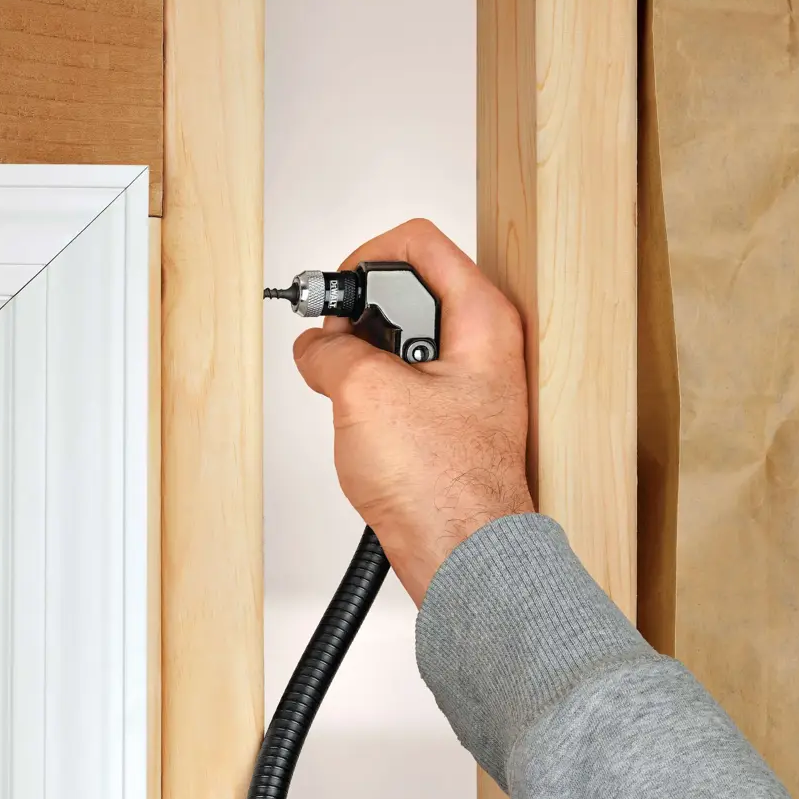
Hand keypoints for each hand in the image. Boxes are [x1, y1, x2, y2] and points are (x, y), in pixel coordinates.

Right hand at [290, 218, 533, 603]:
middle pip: (408, 292)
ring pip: (400, 345)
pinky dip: (372, 401)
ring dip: (362, 366)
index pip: (419, 241)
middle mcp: (484, 346)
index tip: (336, 299)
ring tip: (350, 401)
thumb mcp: (364, 394)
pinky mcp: (451, 423)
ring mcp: (469, 386)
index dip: (365, 259)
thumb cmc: (442, 487)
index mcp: (482, 318)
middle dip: (359, 320)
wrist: (460, 556)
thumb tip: (314, 348)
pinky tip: (363, 431)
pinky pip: (401, 390)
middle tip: (336, 353)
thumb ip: (330, 352)